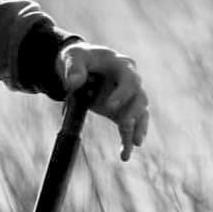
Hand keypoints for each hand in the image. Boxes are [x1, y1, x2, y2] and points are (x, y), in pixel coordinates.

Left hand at [58, 41, 148, 161]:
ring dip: (138, 128)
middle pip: (140, 98)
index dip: (123, 93)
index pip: (130, 80)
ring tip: (135, 143)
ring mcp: (128, 97)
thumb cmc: (78, 58)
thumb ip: (73, 68)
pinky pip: (130, 126)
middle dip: (133, 112)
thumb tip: (73, 83)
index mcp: (122, 66)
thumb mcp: (72, 57)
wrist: (80, 64)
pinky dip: (128, 139)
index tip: (110, 106)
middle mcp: (131, 82)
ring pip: (140, 113)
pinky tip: (125, 154)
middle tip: (124, 124)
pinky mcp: (122, 110)